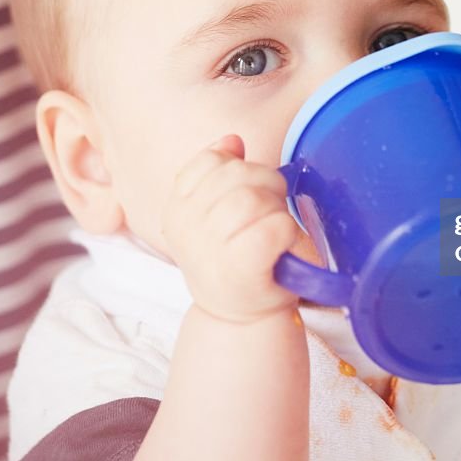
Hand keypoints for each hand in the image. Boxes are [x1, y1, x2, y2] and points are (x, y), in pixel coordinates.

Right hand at [159, 134, 301, 323]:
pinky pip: (273, 226)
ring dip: (277, 210)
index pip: (211, 161)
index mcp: (175, 208)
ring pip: (255, 198)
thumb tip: (233, 141)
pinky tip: (280, 248)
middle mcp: (184, 226)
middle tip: (268, 215)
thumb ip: (220, 173)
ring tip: (273, 232)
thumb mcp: (215, 214)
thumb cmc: (234, 259)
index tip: (246, 195)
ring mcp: (209, 247)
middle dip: (266, 187)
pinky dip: (285, 233)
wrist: (241, 319)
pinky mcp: (239, 267)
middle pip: (238, 175)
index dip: (239, 170)